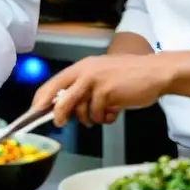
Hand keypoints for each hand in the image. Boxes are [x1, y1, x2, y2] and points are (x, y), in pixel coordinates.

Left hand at [31, 54, 170, 127]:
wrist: (156, 72)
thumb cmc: (129, 76)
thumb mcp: (102, 77)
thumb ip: (85, 89)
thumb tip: (66, 108)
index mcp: (81, 67)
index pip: (53, 82)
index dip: (41, 98)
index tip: (34, 110)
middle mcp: (85, 72)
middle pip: (60, 97)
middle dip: (58, 113)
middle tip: (59, 123)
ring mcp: (95, 81)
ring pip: (80, 109)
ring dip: (90, 118)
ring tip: (103, 113)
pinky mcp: (107, 92)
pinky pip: (98, 114)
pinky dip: (105, 118)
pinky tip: (115, 112)